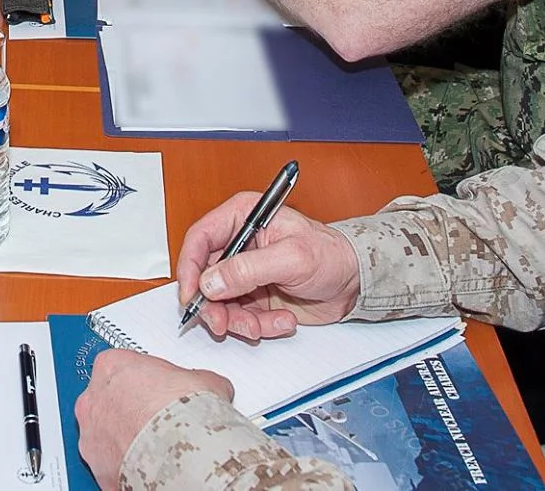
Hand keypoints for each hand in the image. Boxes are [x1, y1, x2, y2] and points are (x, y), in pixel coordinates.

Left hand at [76, 350, 234, 486]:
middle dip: (130, 411)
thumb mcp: (203, 380)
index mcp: (111, 366)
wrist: (183, 451)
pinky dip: (126, 467)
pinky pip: (110, 465)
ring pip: (105, 435)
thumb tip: (210, 386)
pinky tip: (149, 467)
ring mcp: (90, 435)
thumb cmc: (185, 411)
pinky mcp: (97, 467)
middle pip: (108, 401)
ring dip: (125, 440)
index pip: (122, 368)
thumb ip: (195, 379)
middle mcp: (93, 399)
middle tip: (158, 420)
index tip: (160, 391)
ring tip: (156, 447)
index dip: (145, 381)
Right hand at [176, 195, 360, 341]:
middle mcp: (239, 244)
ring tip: (260, 325)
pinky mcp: (253, 296)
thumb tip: (210, 281)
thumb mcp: (292, 258)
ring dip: (237, 319)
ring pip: (219, 302)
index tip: (191, 293)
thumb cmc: (332, 255)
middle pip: (203, 275)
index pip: (200, 238)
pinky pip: (240, 316)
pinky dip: (257, 325)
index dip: (189, 267)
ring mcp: (244, 273)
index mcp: (243, 217)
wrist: (355, 284)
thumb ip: (248, 269)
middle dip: (212, 304)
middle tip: (221, 322)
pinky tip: (281, 320)